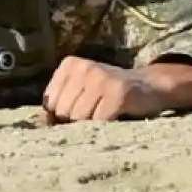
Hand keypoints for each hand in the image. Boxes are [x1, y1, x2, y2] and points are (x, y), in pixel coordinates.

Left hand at [41, 56, 191, 122]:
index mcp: (70, 65)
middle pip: (63, 111)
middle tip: (95, 115)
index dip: (61, 117)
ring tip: (105, 114)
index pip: (49, 103)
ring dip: (92, 125)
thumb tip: (40, 124)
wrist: (150, 87)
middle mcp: (84, 67)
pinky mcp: (118, 92)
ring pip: (79, 118)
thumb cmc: (108, 95)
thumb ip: (59, 104)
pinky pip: (99, 121)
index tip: (78, 114)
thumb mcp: (80, 92)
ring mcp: (102, 77)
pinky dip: (106, 126)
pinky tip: (116, 117)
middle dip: (75, 122)